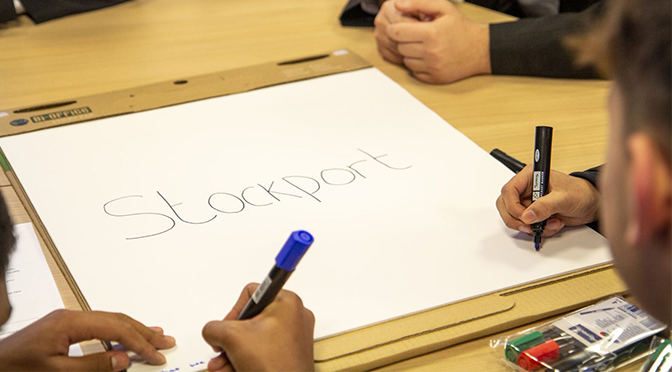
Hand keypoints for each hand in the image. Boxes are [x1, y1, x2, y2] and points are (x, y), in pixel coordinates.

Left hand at [0, 309, 175, 370]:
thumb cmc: (14, 369)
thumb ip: (92, 366)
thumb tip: (122, 360)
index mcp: (69, 322)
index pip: (116, 329)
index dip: (140, 343)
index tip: (156, 355)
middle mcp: (70, 316)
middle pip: (117, 320)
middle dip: (144, 332)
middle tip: (166, 342)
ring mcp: (66, 321)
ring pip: (109, 321)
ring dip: (133, 330)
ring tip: (155, 336)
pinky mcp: (62, 328)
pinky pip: (98, 327)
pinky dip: (117, 333)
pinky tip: (125, 340)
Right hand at [202, 283, 314, 371]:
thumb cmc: (273, 364)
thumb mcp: (231, 337)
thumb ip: (214, 327)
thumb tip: (212, 331)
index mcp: (287, 302)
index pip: (251, 293)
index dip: (234, 311)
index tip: (229, 328)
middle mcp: (293, 317)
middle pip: (250, 319)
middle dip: (230, 339)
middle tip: (223, 349)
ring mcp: (293, 337)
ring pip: (254, 339)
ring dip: (233, 353)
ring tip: (223, 366)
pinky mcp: (290, 354)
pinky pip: (263, 351)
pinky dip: (246, 360)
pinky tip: (234, 370)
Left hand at [378, 0, 490, 82]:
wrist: (480, 49)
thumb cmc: (460, 27)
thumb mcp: (443, 8)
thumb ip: (419, 3)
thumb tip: (397, 5)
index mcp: (431, 33)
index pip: (396, 32)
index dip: (393, 28)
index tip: (399, 26)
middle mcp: (431, 52)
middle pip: (400, 47)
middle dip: (403, 40)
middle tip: (414, 35)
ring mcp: (433, 67)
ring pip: (405, 61)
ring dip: (409, 53)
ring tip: (422, 46)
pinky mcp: (434, 78)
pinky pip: (414, 72)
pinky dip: (417, 65)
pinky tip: (427, 57)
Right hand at [496, 165, 599, 236]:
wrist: (591, 204)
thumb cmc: (580, 193)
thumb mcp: (563, 198)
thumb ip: (545, 206)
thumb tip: (527, 215)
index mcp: (530, 176)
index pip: (509, 191)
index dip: (512, 206)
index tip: (524, 217)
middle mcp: (526, 189)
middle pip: (505, 206)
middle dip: (517, 219)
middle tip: (530, 226)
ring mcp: (529, 202)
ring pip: (514, 218)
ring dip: (531, 226)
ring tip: (550, 223)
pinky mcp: (534, 214)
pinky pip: (526, 226)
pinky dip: (539, 230)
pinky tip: (554, 224)